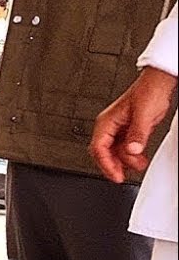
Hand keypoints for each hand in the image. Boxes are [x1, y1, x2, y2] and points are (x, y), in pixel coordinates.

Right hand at [89, 67, 177, 182]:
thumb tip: (132, 151)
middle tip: (124, 175)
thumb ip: (137, 135)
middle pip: (103, 153)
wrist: (159, 83)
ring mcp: (118, 129)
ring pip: (114, 152)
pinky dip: (130, 156)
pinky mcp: (127, 131)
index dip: (106, 164)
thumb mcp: (144, 115)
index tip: (116, 175)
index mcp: (106, 122)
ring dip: (125, 161)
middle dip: (114, 164)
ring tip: (138, 164)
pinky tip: (138, 158)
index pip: (99, 148)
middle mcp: (109, 127)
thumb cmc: (149, 92)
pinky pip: (124, 148)